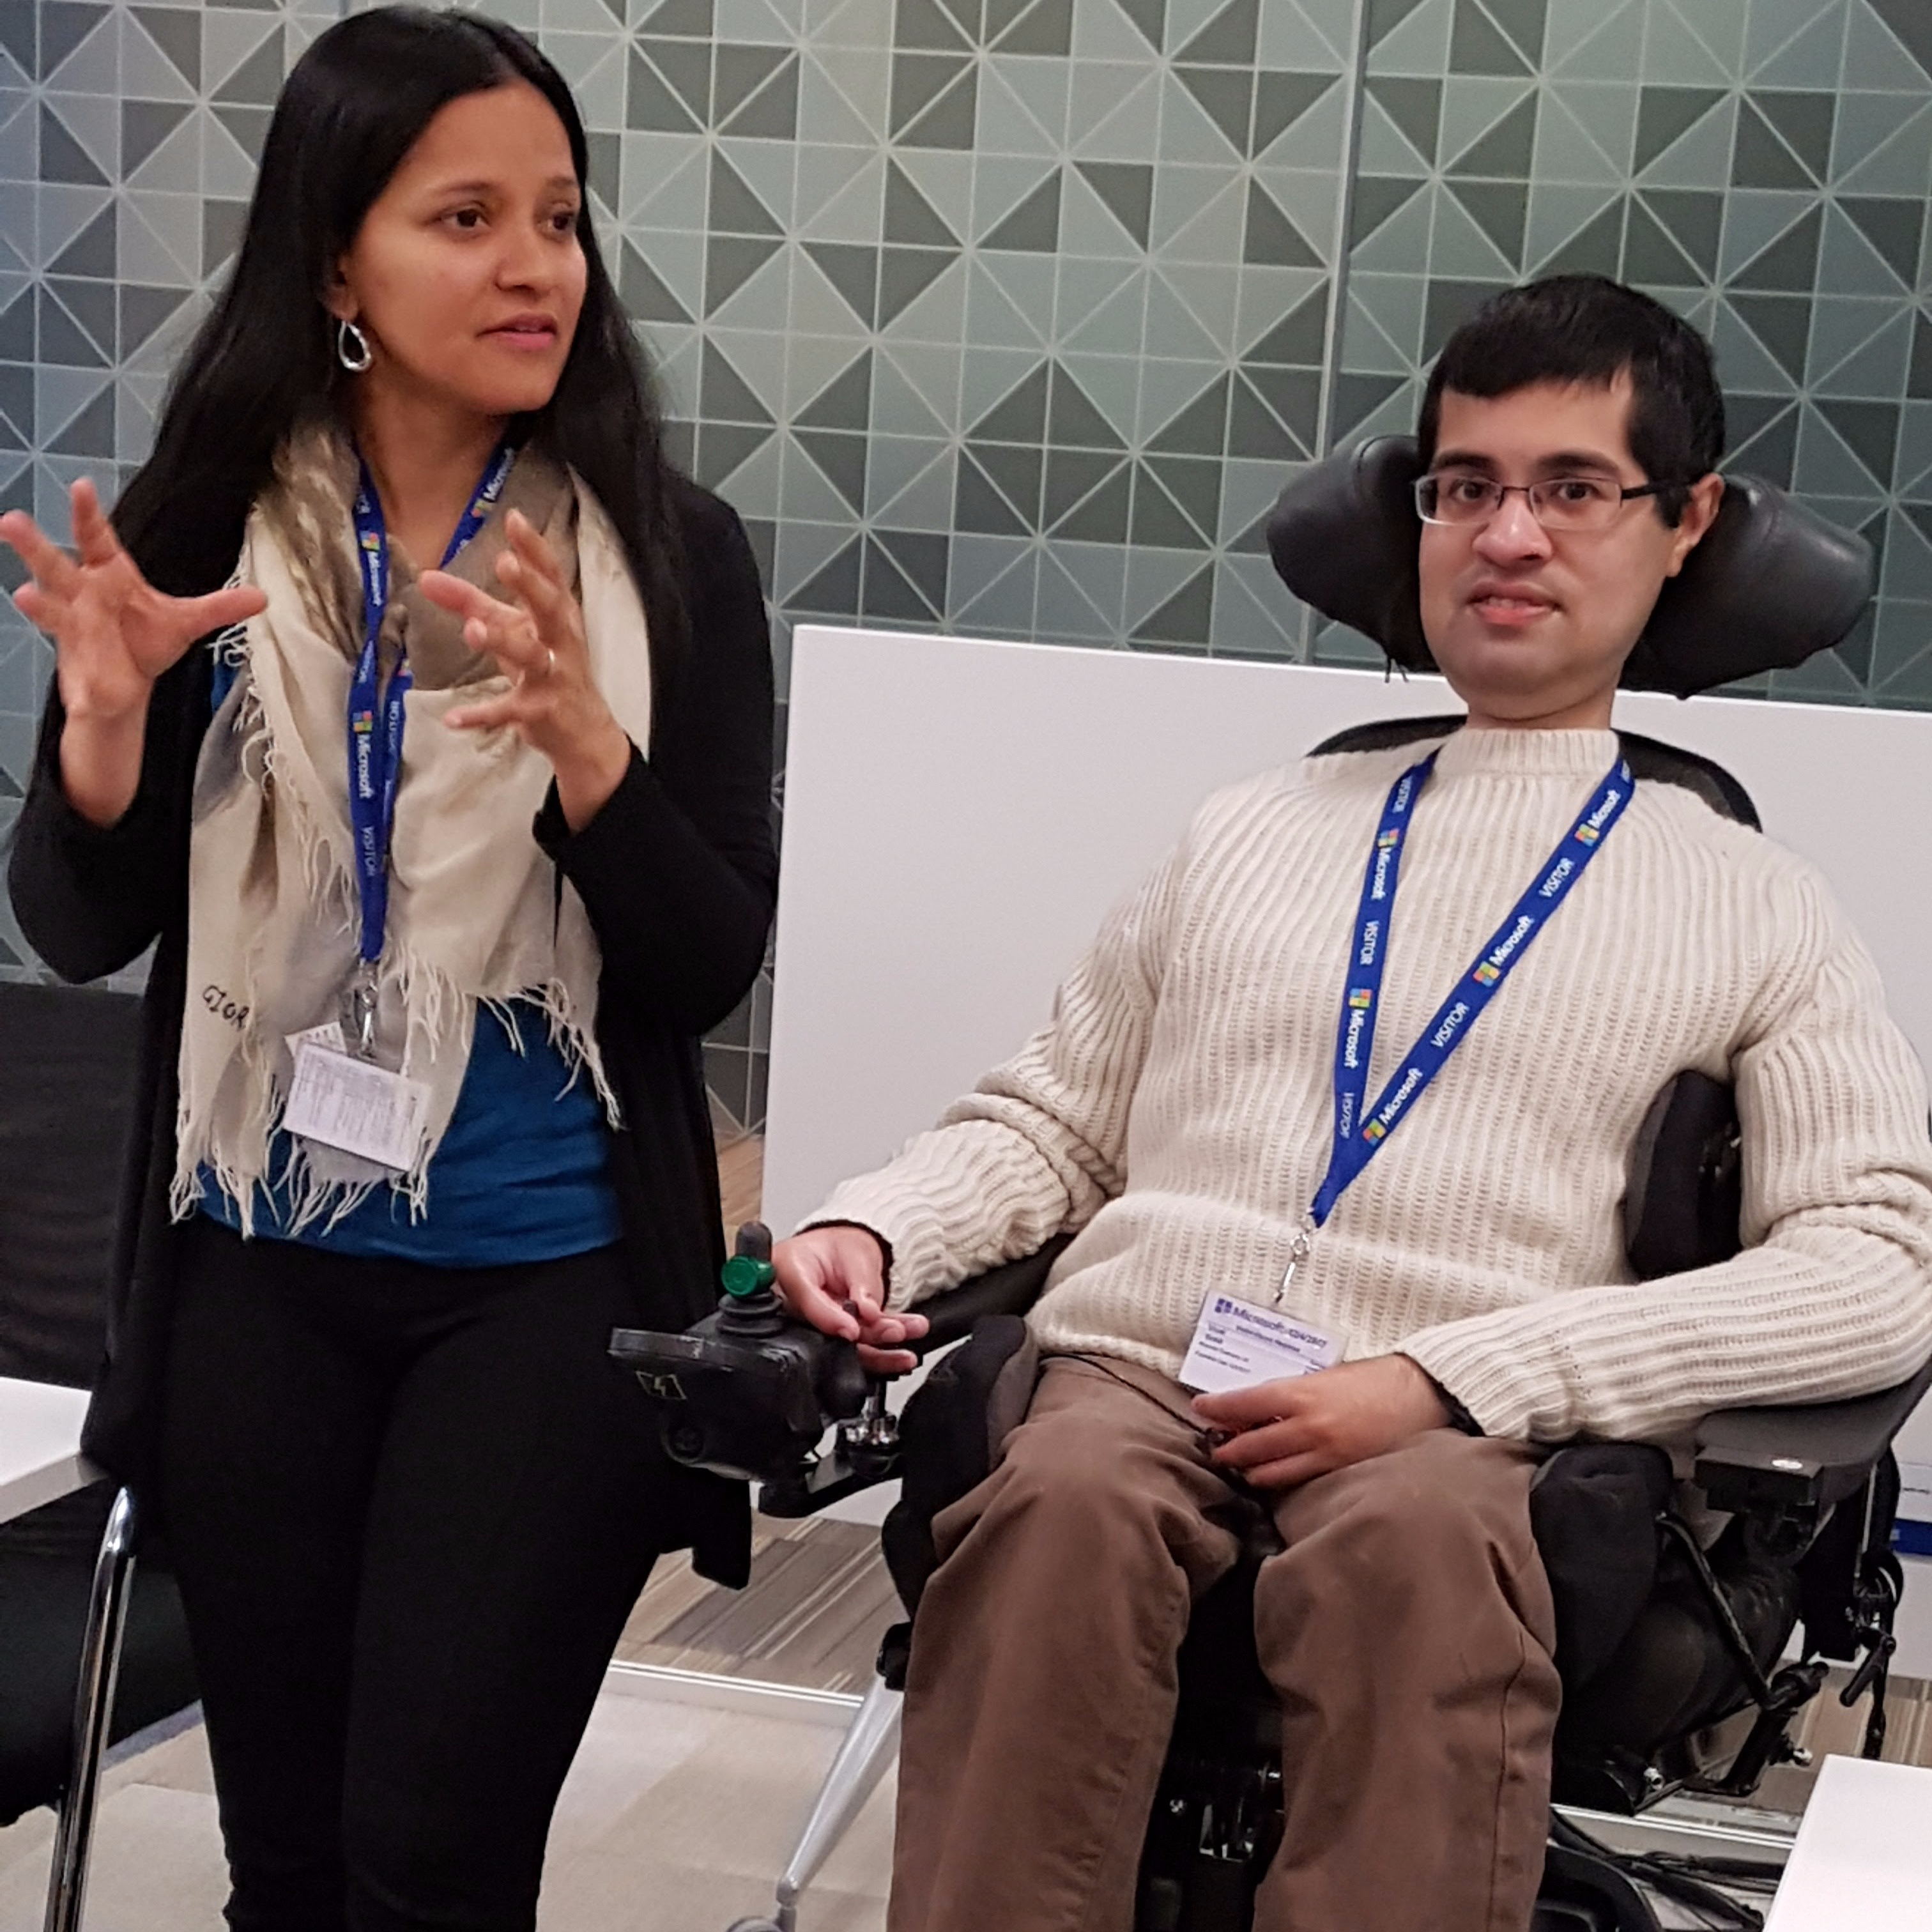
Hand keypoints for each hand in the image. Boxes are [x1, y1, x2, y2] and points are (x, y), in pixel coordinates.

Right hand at [1, 480, 265, 723]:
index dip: (86, 512)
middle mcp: (83, 596)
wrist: (126, 685)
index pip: (94, 537)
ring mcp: (74, 629)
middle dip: (34, 545)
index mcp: (108, 575)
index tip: (80, 486)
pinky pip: (78, 676)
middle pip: (56, 564)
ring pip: (49, 610)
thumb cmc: (144, 640)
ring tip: (26, 595)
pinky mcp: (77, 668)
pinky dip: (82, 687)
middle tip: (11, 520)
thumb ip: (219, 608)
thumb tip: (262, 596)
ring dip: (38, 605)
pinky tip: (83, 696)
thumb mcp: (186, 621)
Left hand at [418, 509, 630, 829]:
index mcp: (557, 615)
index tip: (514, 517)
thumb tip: (424, 577)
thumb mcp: (509, 630)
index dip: (533, 547)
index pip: (549, 575)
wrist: (582, 730)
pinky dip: (482, 716)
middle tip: (505, 563)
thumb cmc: (546, 667)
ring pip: (531, 657)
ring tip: (472, 630)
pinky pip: (509, 711)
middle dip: (530, 586)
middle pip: (551, 609)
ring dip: (503, 643)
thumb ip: (469, 603)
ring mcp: (553, 677)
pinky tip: (452, 719)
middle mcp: (561, 641)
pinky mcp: (540, 711)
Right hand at [772, 1224, 929, 1375]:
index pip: (805, 1300)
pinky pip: (855, 1350)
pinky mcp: (833, 1338)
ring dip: (880, 1346)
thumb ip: (861, 1284)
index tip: (852, 1330)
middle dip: (866, 1335)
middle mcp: (794, 1303)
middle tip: (896, 1330)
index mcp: (787, 1270)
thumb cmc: (837, 1246)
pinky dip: (882, 1352)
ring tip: (910, 1334)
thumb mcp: (854, 1252)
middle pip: (825, 1331)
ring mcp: (813, 1325)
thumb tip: (869, 1312)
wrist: (839, 1253)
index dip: (829, 1319)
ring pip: (843, 1346)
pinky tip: (904, 1354)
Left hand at [1192, 1354, 1450, 1490]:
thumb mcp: (1324, 1376)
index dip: (1217, 1408)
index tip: (1200, 1409)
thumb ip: (1290, 1393)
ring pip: (1271, 1474)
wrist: (1421, 1394)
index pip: (1244, 1404)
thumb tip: (1256, 1406)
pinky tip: (1274, 1476)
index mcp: (1301, 1394)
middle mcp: (1308, 1427)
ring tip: (1241, 1466)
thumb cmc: (1373, 1378)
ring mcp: (1325, 1455)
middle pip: (1251, 1447)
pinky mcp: (1341, 1474)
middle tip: (1216, 1448)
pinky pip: (1300, 1482)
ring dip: (1251, 1470)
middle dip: (1228, 1449)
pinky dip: (1281, 1479)